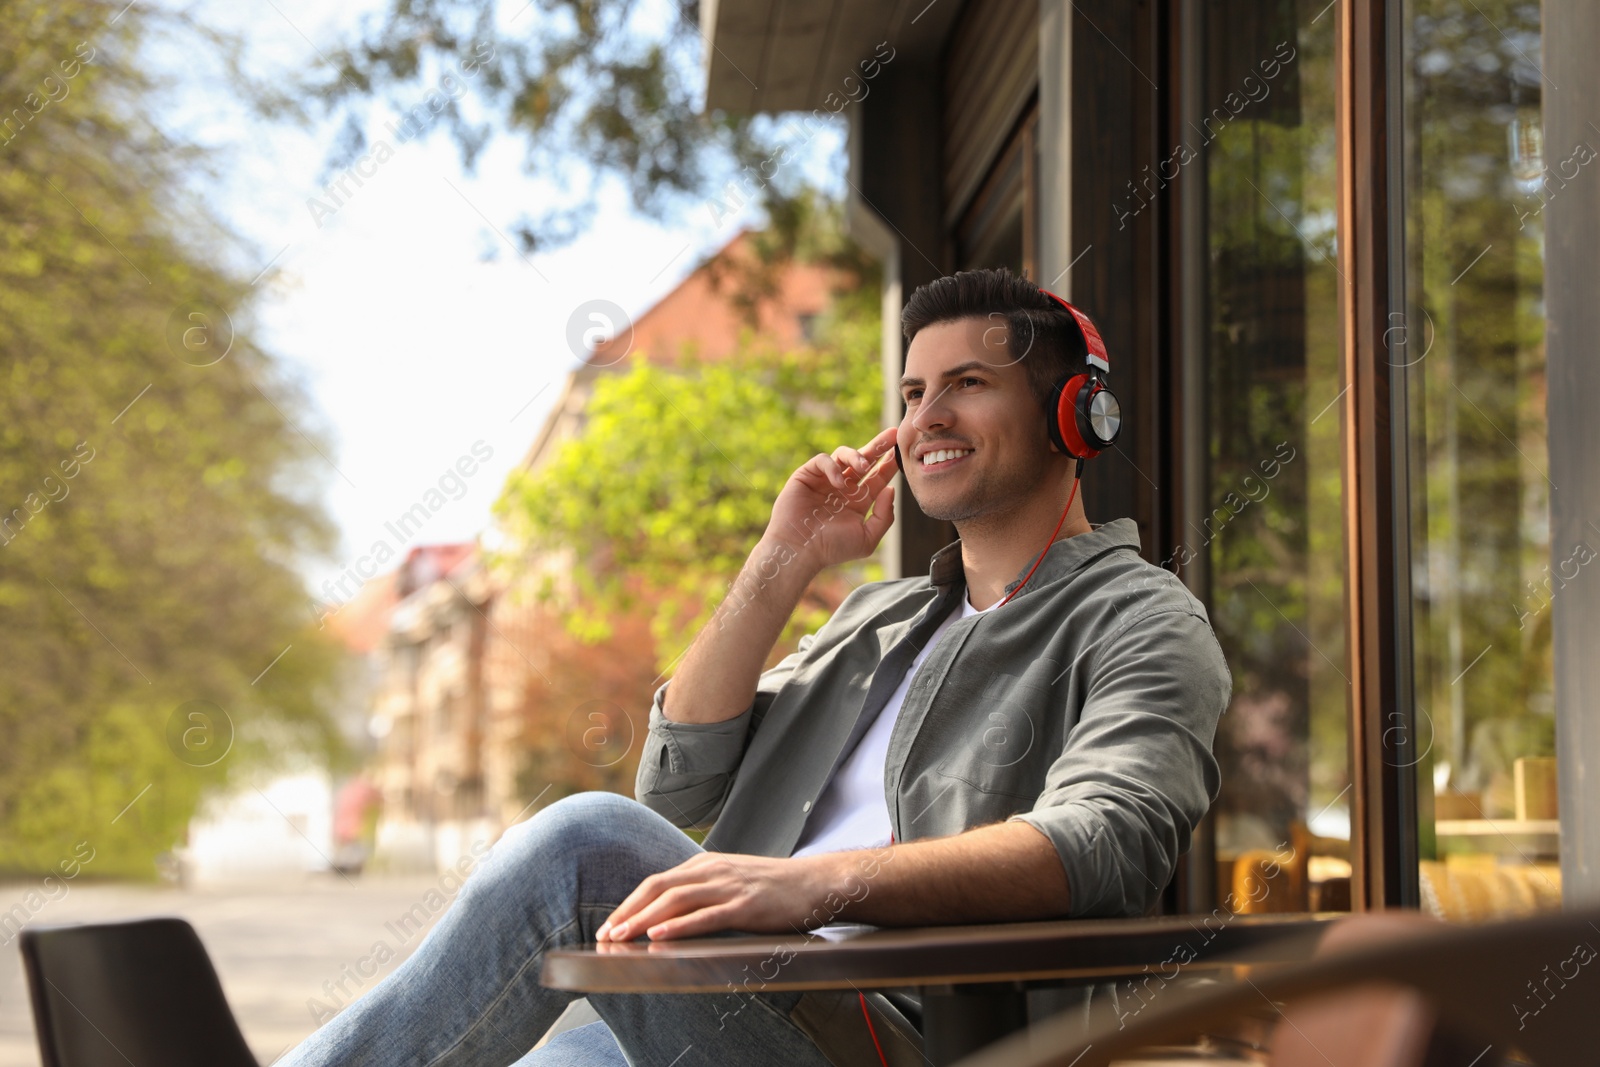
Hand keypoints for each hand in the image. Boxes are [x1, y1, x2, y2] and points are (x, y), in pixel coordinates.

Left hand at [596, 851, 847, 941]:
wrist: (817, 883)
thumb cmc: (775, 887)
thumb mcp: (733, 880)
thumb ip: (705, 890)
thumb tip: (674, 912)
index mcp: (707, 865)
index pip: (657, 881)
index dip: (630, 902)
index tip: (610, 923)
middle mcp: (713, 871)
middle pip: (658, 888)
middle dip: (628, 912)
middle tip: (605, 935)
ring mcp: (729, 887)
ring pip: (675, 901)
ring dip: (644, 920)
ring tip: (622, 938)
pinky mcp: (746, 906)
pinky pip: (706, 916)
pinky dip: (678, 926)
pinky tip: (660, 937)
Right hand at [763, 426, 897, 570]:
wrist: (799, 550)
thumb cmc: (831, 548)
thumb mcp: (867, 538)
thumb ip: (884, 516)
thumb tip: (890, 489)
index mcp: (857, 501)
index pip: (877, 477)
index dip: (889, 464)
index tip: (901, 451)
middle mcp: (843, 488)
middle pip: (864, 460)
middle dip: (879, 446)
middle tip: (892, 434)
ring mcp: (824, 480)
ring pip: (844, 455)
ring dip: (857, 456)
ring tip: (864, 466)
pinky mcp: (806, 475)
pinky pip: (822, 460)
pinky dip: (832, 467)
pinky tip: (838, 482)